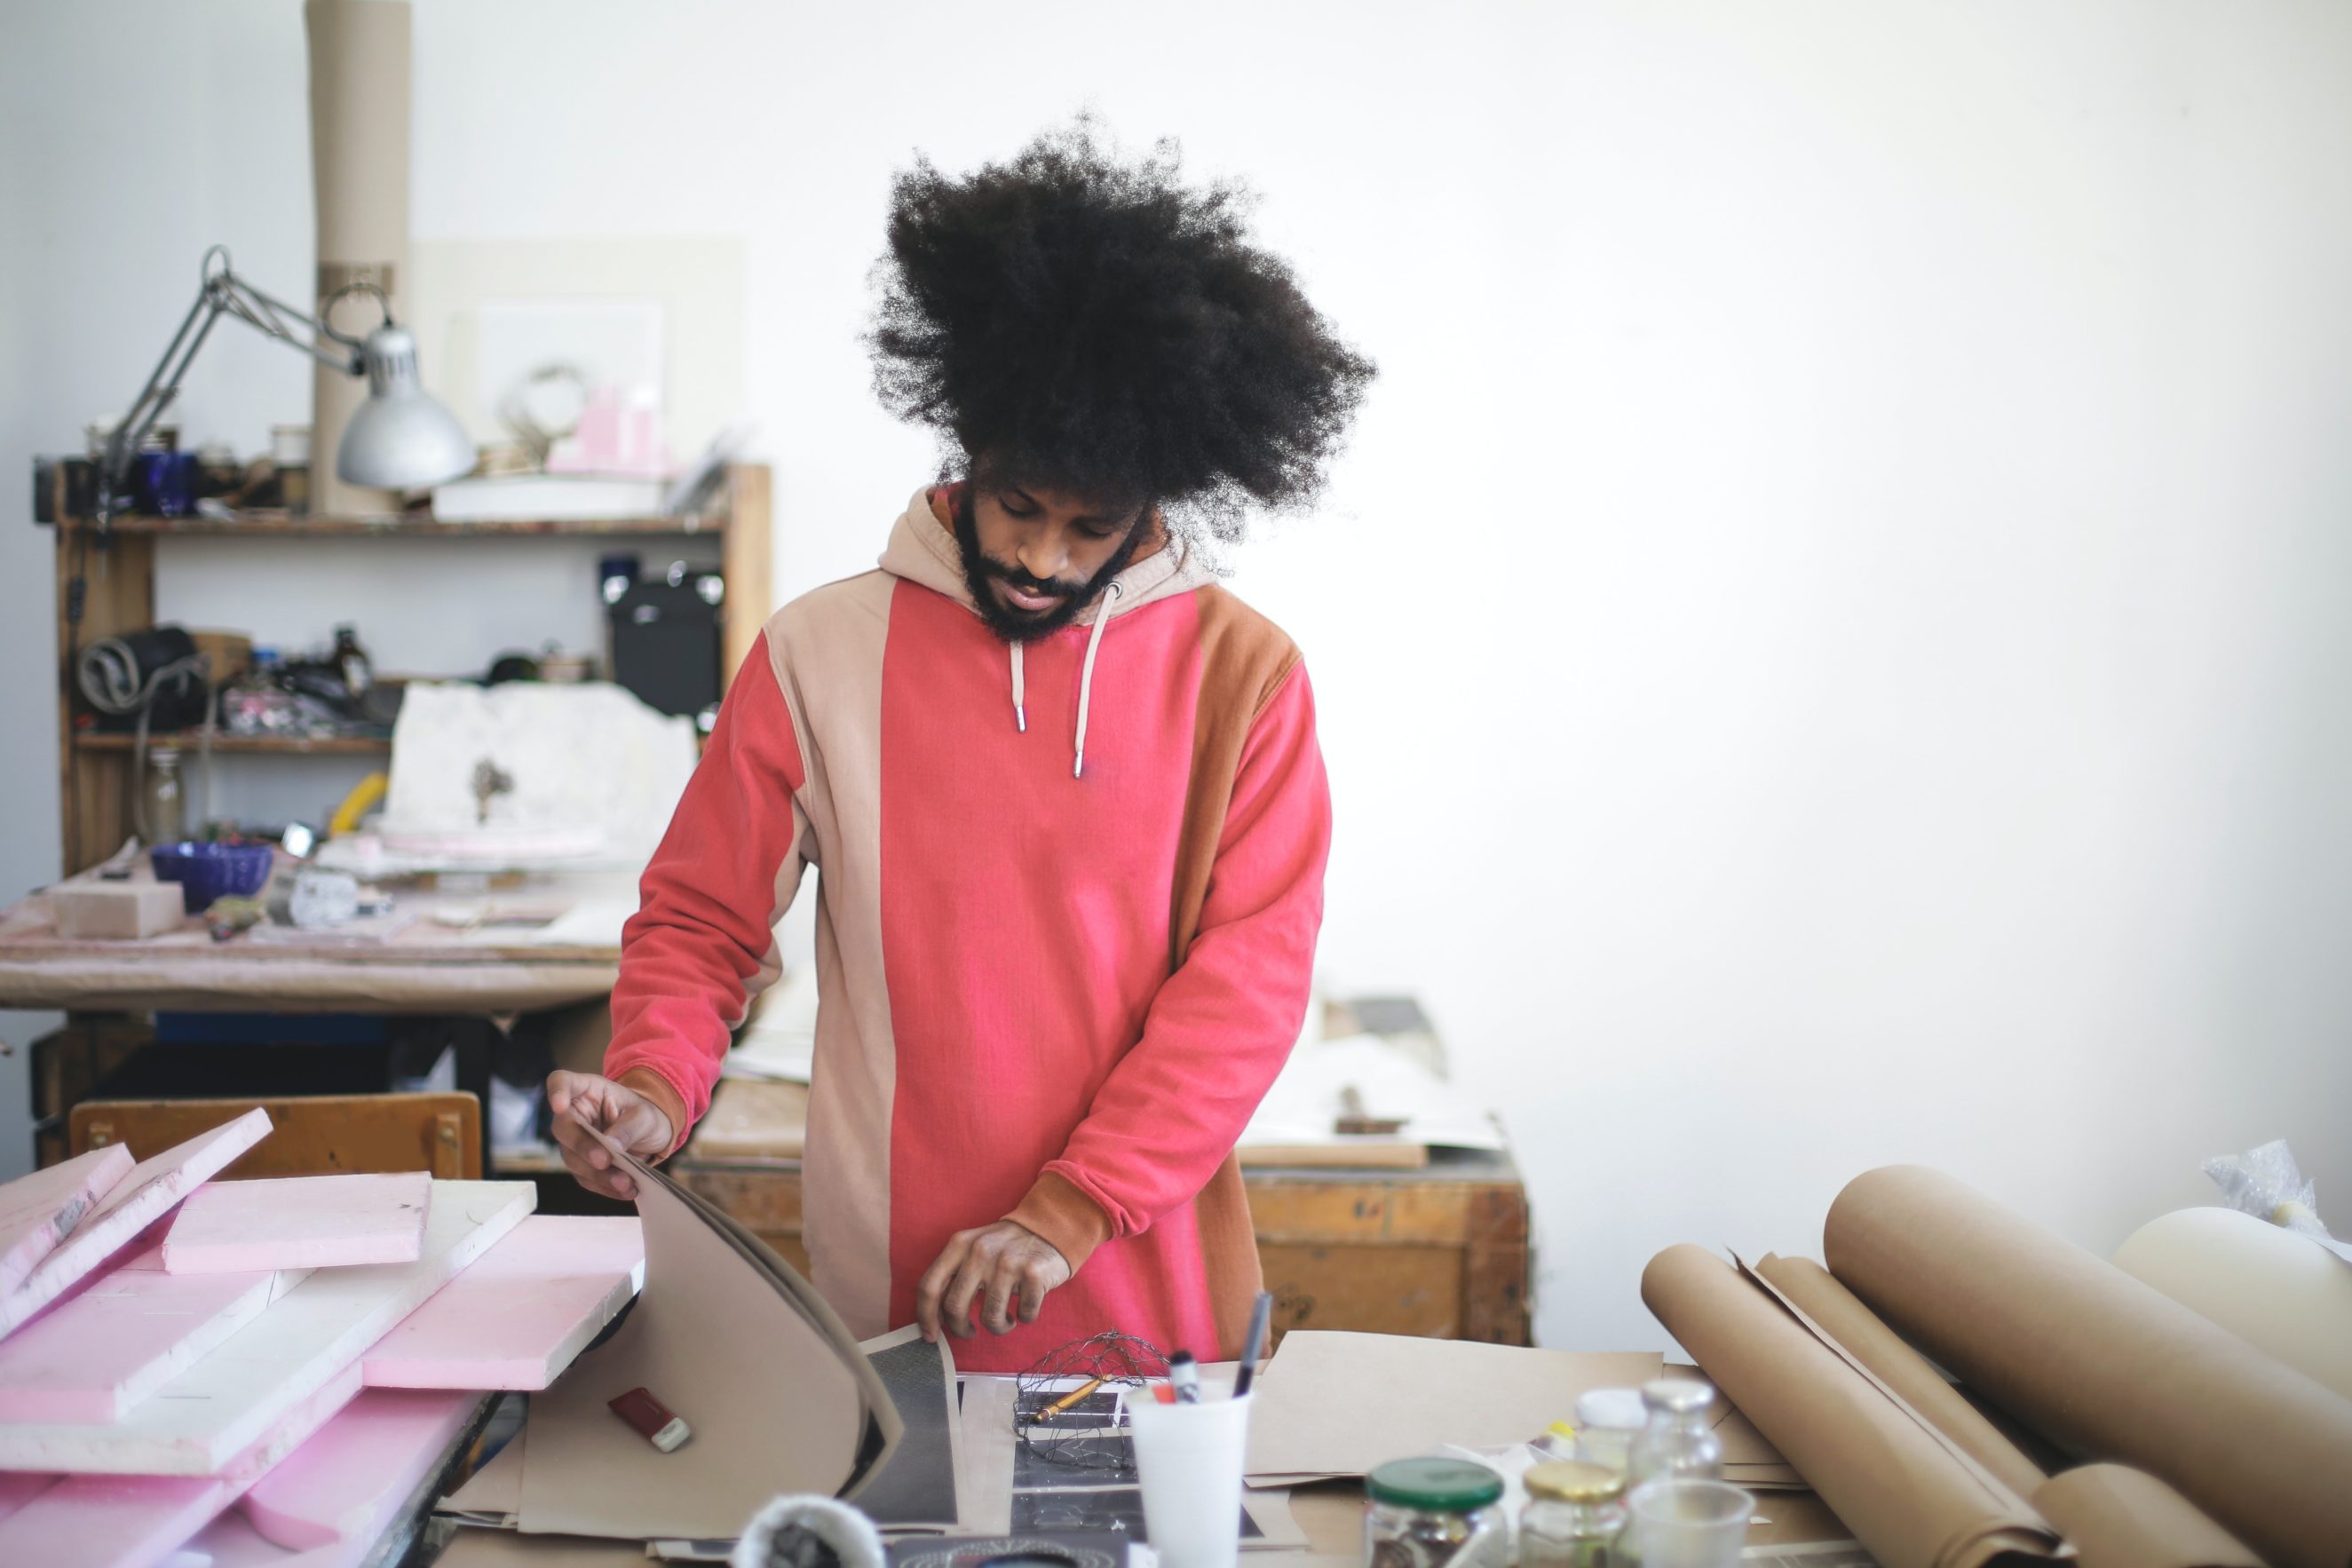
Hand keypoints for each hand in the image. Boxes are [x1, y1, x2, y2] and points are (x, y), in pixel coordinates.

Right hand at [547, 1070, 673, 1200]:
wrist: (652, 1137)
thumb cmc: (645, 1116)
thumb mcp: (646, 1116)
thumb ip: (629, 1127)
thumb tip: (612, 1145)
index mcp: (588, 1090)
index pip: (561, 1082)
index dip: (556, 1092)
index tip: (559, 1106)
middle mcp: (575, 1115)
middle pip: (564, 1128)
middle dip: (583, 1147)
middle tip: (604, 1161)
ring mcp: (574, 1141)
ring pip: (573, 1159)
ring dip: (597, 1175)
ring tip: (625, 1183)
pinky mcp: (581, 1164)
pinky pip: (586, 1178)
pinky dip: (604, 1186)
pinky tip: (625, 1190)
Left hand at [916, 1221, 1070, 1340]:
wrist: (1051, 1226)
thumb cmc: (1007, 1246)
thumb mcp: (974, 1248)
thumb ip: (954, 1274)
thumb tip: (935, 1316)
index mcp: (960, 1244)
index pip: (930, 1285)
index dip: (926, 1316)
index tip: (930, 1335)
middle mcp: (980, 1251)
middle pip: (955, 1307)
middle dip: (960, 1329)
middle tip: (969, 1332)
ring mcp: (1008, 1263)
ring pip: (990, 1317)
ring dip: (998, 1327)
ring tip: (1005, 1320)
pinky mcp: (1034, 1273)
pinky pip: (1024, 1314)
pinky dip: (1025, 1317)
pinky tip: (1026, 1306)